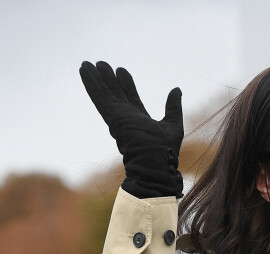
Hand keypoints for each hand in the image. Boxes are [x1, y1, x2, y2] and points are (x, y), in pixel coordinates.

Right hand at [79, 61, 183, 197]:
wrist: (156, 164)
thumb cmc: (166, 151)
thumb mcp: (173, 124)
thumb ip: (173, 107)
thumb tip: (177, 90)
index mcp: (140, 120)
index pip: (131, 98)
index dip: (126, 84)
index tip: (121, 71)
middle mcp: (127, 118)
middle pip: (115, 93)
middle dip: (109, 79)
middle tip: (102, 64)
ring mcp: (118, 117)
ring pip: (104, 93)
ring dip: (96, 78)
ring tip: (88, 64)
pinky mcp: (112, 117)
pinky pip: (99, 96)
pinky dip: (91, 83)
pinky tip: (84, 70)